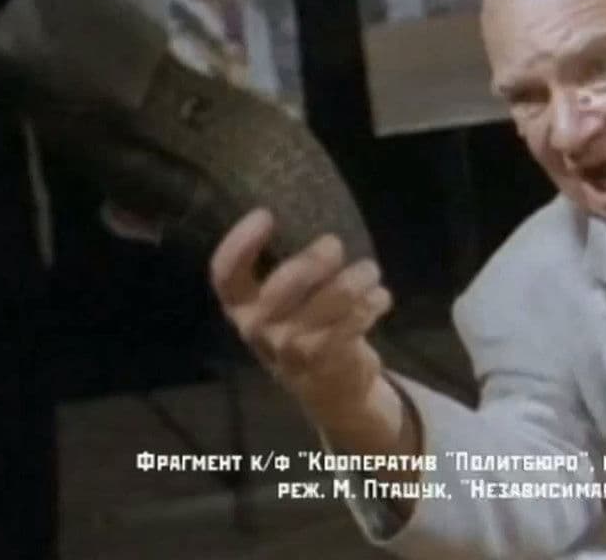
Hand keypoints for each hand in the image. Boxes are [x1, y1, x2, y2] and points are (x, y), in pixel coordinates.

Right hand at [211, 208, 393, 424]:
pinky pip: (355, 319)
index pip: (225, 275)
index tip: (266, 214)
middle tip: (335, 244)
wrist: (328, 391)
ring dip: (358, 277)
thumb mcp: (281, 306)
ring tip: (369, 270)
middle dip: (315, 259)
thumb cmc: (301, 330)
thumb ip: (286, 270)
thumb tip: (313, 213)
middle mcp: (258, 328)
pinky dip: (374, 301)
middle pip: (284, 284)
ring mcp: (291, 347)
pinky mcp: (326, 358)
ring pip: (331, 299)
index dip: (240, 242)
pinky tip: (380, 297)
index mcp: (241, 308)